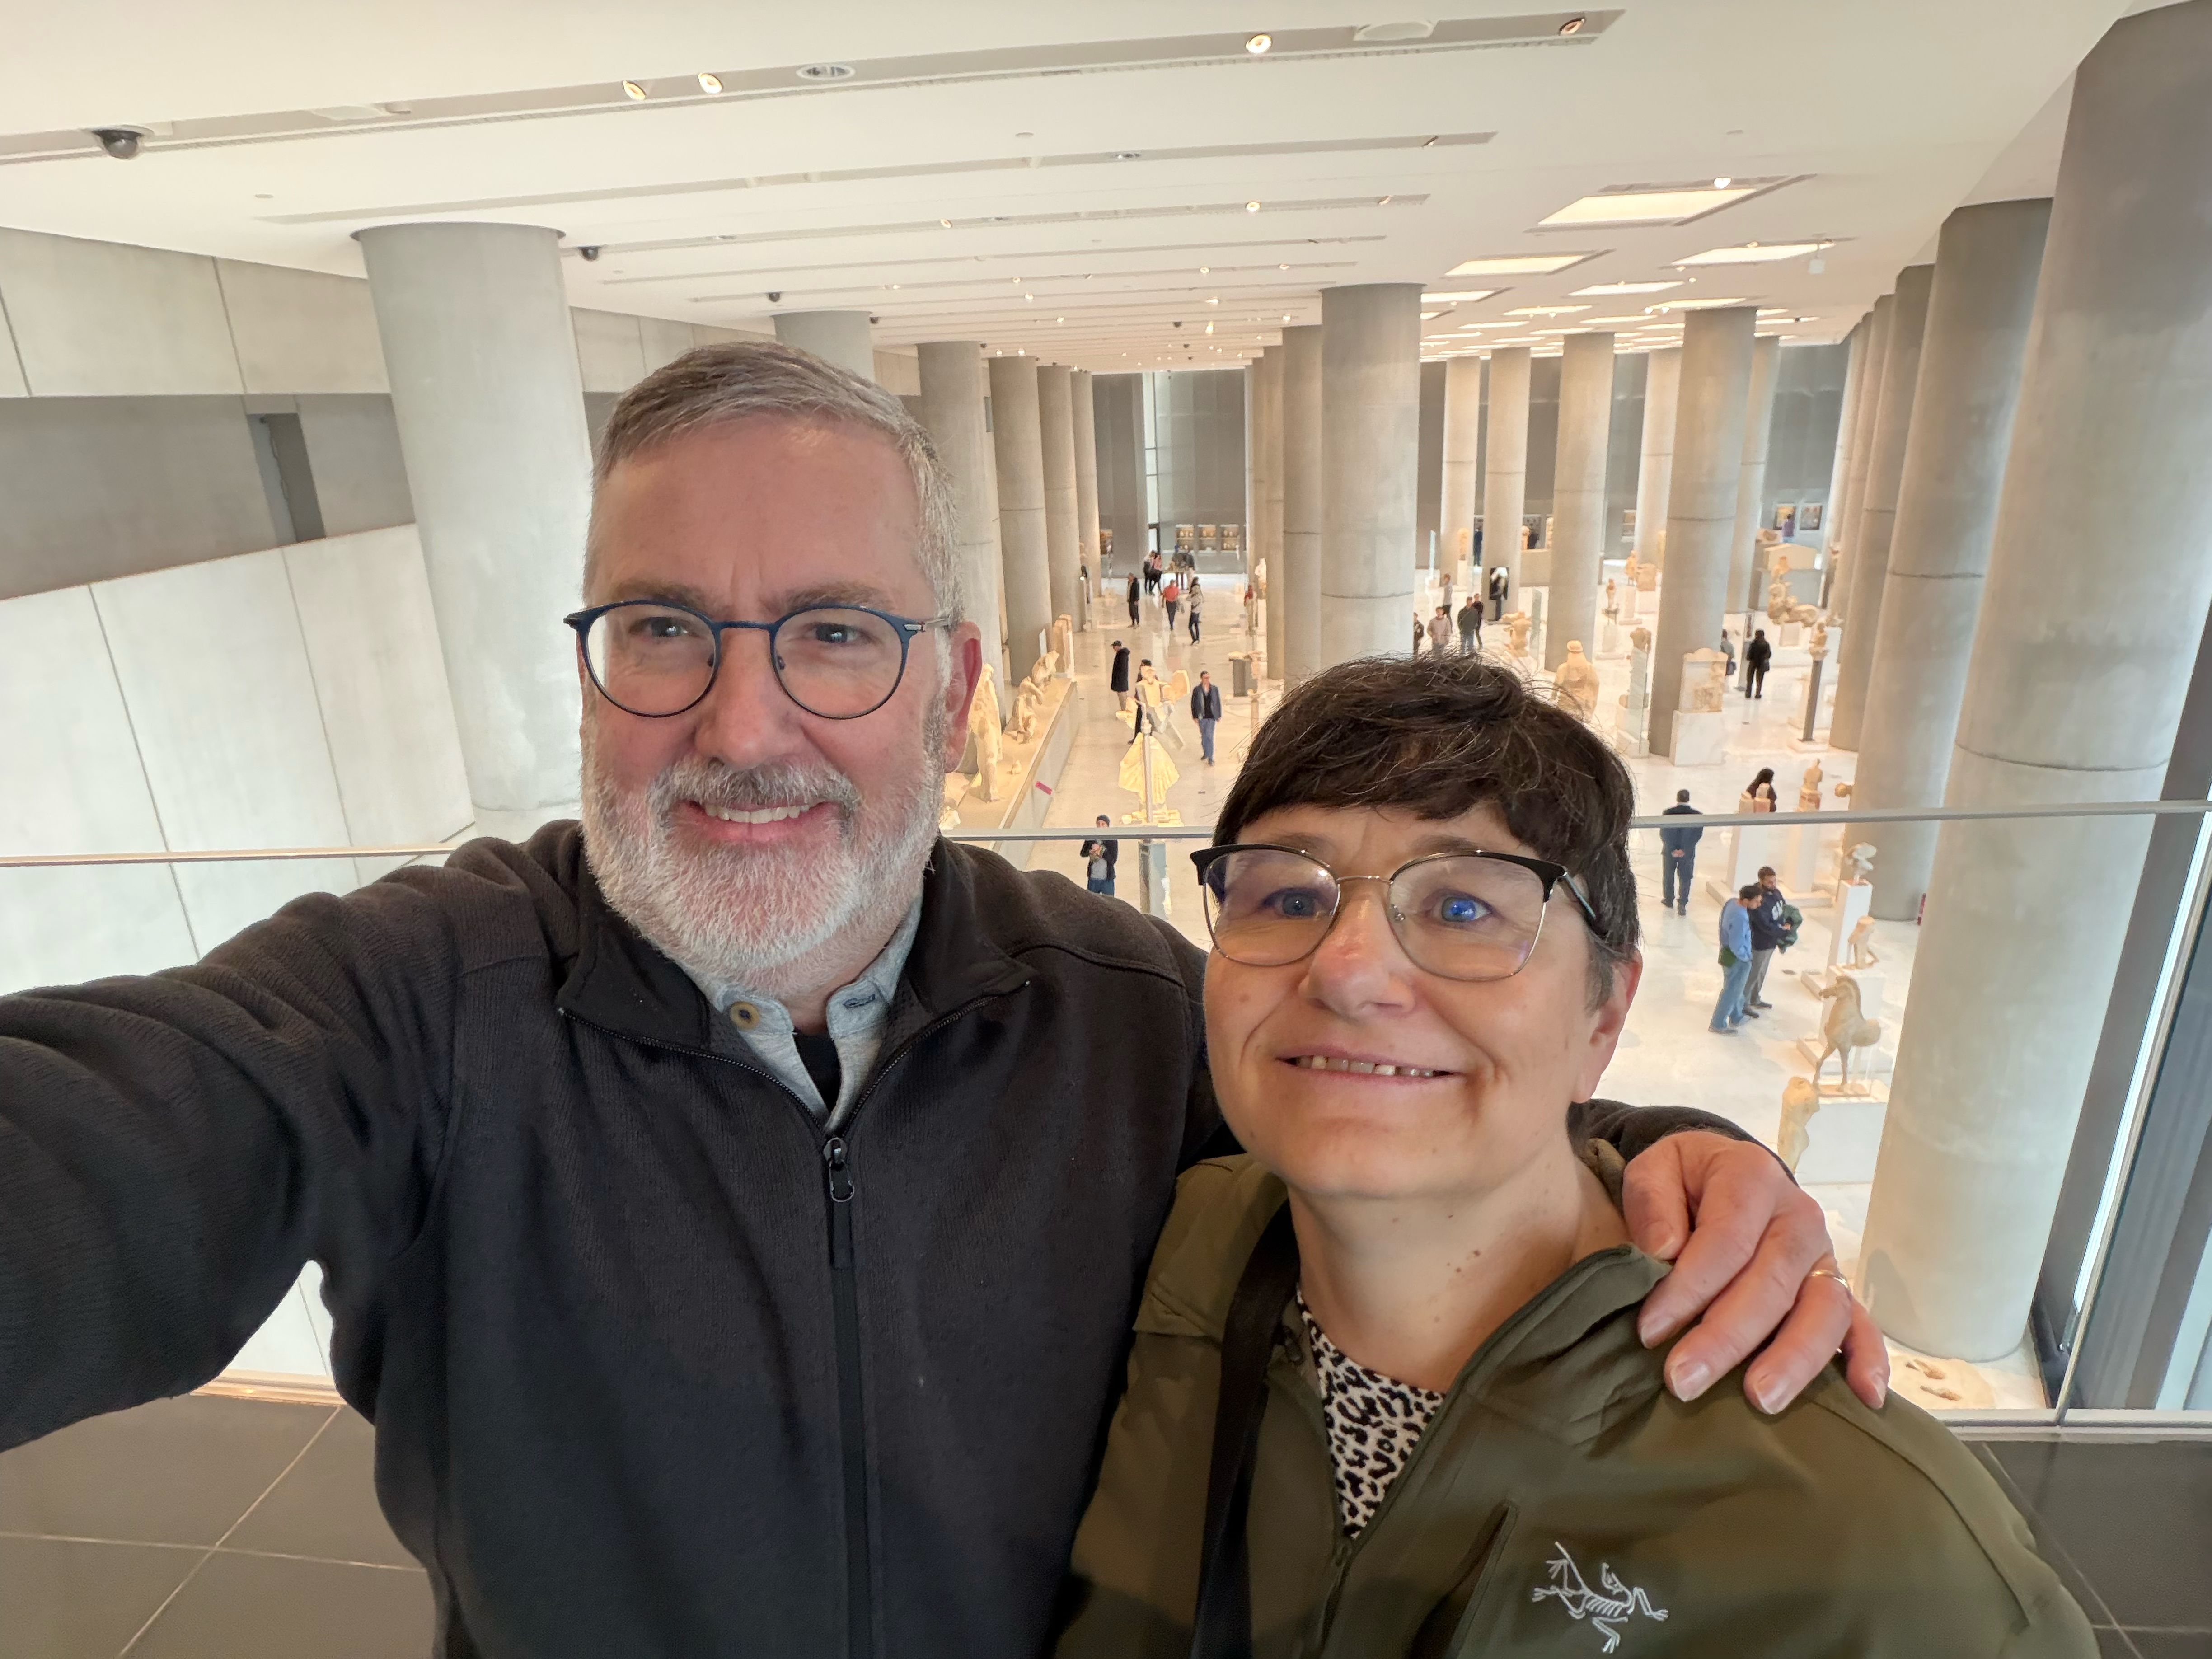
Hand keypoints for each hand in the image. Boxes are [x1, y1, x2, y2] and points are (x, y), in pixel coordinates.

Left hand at [1623, 1131, 1886, 1413]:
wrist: (1722, 1174)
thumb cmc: (1683, 1180)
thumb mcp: (1654, 1170)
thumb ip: (1651, 1202)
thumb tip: (1662, 1248)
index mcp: (1752, 1179)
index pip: (1726, 1240)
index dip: (1689, 1289)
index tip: (1650, 1330)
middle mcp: (1798, 1217)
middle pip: (1772, 1283)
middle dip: (1727, 1337)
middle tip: (1683, 1380)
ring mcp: (1823, 1257)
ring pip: (1823, 1310)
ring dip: (1792, 1359)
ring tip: (1760, 1400)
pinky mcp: (1835, 1290)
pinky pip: (1860, 1324)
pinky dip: (1867, 1359)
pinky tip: (1863, 1398)